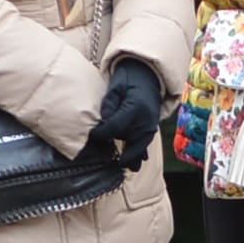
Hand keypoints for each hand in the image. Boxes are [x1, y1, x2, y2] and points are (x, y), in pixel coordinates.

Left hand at [91, 56, 170, 171]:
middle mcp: (145, 119)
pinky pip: (145, 142)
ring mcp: (150, 124)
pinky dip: (140, 152)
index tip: (91, 137)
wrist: (149, 74)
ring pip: (140, 145)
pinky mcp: (152, 127)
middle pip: (130, 140)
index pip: (115, 127)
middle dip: (120, 151)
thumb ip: (109, 104)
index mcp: (135, 107)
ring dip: (133, 156)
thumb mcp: (116, 86)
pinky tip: (136, 162)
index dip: (101, 134)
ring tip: (126, 167)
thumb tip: (103, 120)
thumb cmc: (129, 78)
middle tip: (105, 159)